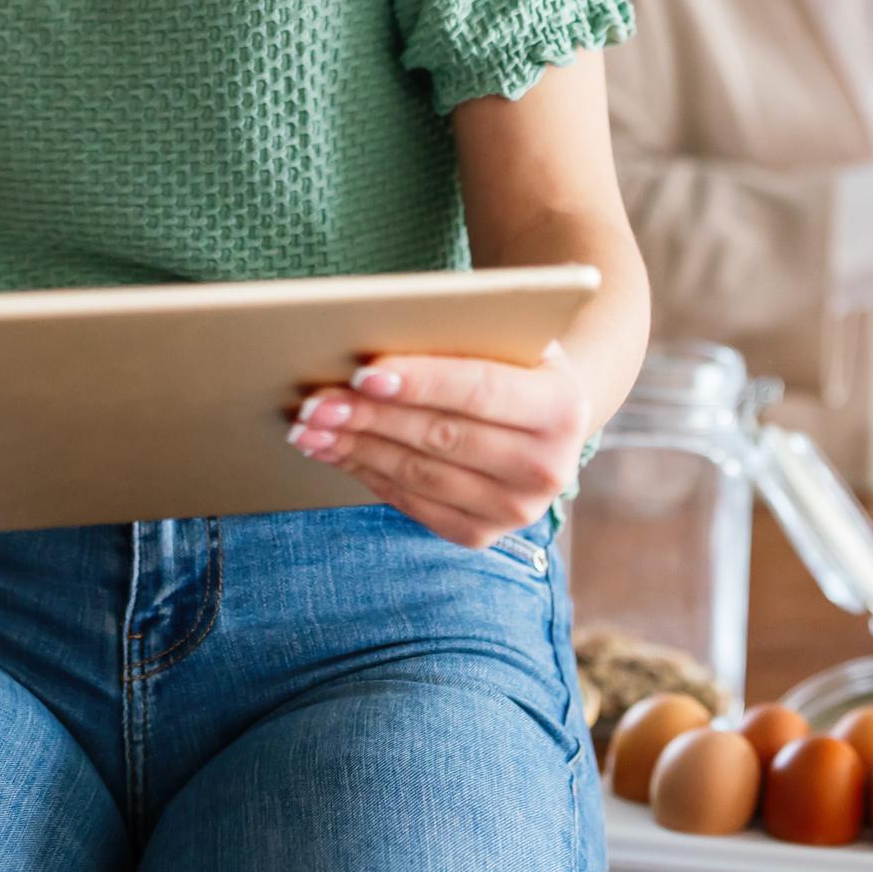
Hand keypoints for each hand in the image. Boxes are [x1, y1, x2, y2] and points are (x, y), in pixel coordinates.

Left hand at [286, 345, 586, 547]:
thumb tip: (372, 339)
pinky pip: (414, 505)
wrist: (541, 417)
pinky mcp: (482, 535)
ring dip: (357, 448)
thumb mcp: (501, 336)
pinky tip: (333, 450)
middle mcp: (549, 467)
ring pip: (420, 475)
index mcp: (563, 407)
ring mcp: (517, 510)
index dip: (420, 382)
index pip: (480, 391)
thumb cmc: (508, 359)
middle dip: (371, 418)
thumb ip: (456, 336)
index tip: (363, 373)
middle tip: (315, 400)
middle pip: (442, 437)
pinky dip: (368, 474)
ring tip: (309, 426)